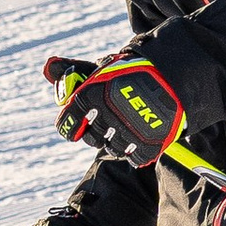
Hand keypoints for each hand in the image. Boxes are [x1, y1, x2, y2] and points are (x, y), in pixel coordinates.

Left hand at [51, 51, 186, 169]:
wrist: (176, 75)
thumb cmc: (134, 71)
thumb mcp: (103, 68)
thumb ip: (75, 72)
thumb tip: (48, 68)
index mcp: (91, 95)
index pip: (68, 123)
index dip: (70, 126)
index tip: (75, 127)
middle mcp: (107, 116)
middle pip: (91, 139)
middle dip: (97, 132)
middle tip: (109, 121)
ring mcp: (128, 132)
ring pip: (113, 148)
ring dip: (118, 139)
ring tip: (129, 125)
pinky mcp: (148, 144)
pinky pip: (134, 157)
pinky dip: (137, 150)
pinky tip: (141, 136)